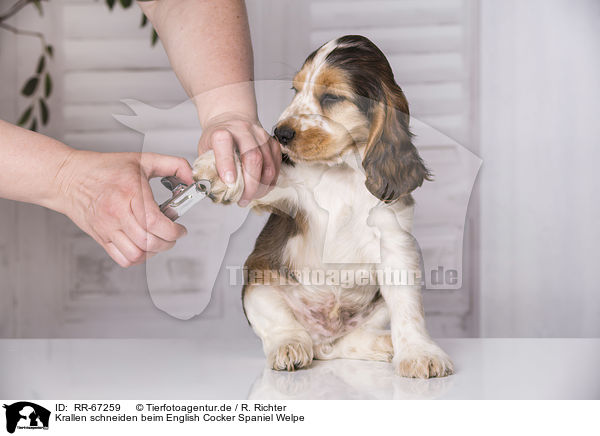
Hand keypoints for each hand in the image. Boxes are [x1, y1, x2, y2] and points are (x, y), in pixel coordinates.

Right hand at [54, 150, 193, 266]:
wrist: (68, 178)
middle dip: (168, 242)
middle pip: (149, 241)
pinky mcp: (101, 237)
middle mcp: (117, 213)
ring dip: (154, 251)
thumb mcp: (142, 159)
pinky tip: (143, 245)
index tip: (180, 228)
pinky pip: (123, 259)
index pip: (155, 222)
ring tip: (158, 239)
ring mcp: (108, 228)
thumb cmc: (104, 169)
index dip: (174, 231)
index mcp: (130, 193)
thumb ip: (172, 165)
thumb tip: (190, 177)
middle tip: (172, 234)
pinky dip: (138, 257)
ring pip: (137, 254)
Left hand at [197, 113, 280, 206]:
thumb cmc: (217, 138)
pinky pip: (276, 167)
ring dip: (260, 187)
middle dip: (250, 184)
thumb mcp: (205, 150)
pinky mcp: (273, 143)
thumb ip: (209, 169)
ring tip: (251, 196)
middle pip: (253, 158)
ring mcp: (261, 136)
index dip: (226, 164)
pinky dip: (269, 183)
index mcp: (222, 130)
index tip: (228, 182)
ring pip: (268, 166)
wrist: (232, 118)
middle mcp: (243, 130)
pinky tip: (260, 189)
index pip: (224, 143)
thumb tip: (214, 191)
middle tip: (242, 198)